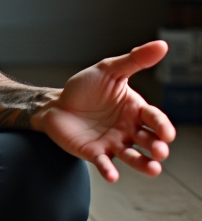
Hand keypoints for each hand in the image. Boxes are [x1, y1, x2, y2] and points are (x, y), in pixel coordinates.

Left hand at [34, 41, 175, 182]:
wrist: (55, 102)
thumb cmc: (85, 88)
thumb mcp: (109, 70)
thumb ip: (135, 60)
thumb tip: (162, 45)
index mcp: (135, 111)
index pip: (156, 120)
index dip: (163, 127)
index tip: (166, 133)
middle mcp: (128, 130)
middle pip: (150, 142)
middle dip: (158, 148)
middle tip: (160, 151)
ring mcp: (113, 143)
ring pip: (134, 158)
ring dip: (144, 164)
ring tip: (153, 169)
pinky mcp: (94, 153)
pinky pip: (105, 164)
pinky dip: (110, 171)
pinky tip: (112, 175)